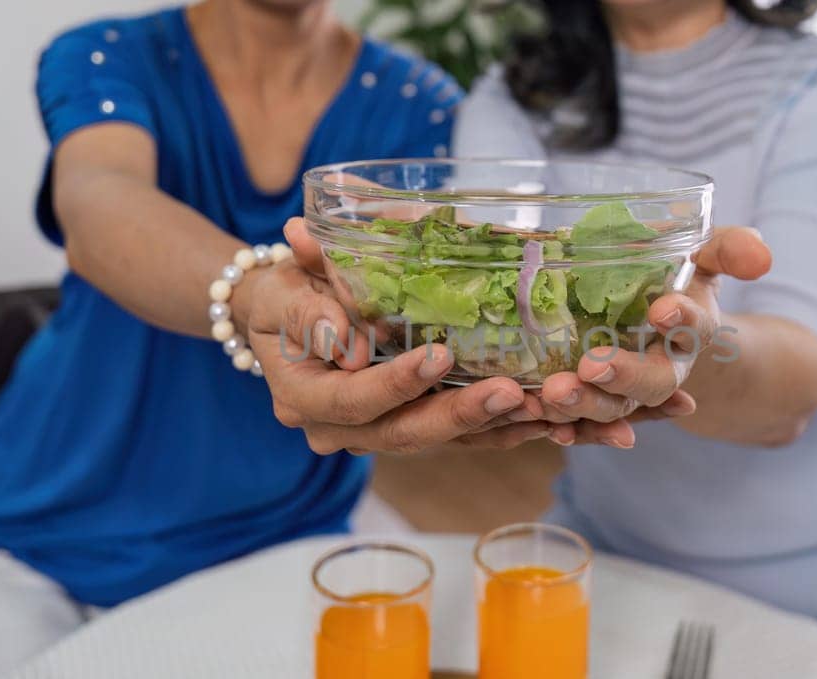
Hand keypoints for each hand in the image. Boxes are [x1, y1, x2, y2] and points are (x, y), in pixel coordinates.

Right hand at [243, 229, 549, 453]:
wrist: (284, 317)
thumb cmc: (281, 297)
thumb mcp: (278, 293)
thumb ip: (305, 310)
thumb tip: (341, 337)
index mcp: (302, 400)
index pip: (352, 401)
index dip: (396, 384)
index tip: (441, 355)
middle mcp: (337, 431)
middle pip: (401, 433)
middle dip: (458, 414)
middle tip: (508, 391)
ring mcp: (373, 435)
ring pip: (436, 441)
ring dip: (490, 427)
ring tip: (538, 408)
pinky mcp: (405, 427)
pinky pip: (454, 439)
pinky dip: (496, 431)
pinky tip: (538, 421)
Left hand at [536, 226, 773, 445]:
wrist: (659, 317)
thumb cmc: (678, 275)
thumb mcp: (706, 255)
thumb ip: (731, 250)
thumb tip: (760, 257)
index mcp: (692, 328)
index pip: (695, 327)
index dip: (682, 320)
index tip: (661, 310)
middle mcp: (666, 365)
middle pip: (654, 382)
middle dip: (625, 376)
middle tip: (591, 365)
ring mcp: (631, 389)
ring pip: (616, 407)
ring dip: (587, 405)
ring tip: (553, 394)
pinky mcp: (600, 401)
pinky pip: (587, 423)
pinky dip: (569, 427)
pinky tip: (545, 422)